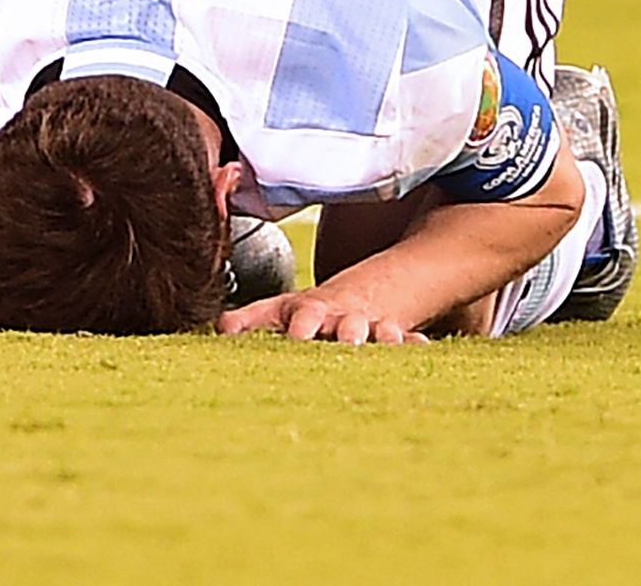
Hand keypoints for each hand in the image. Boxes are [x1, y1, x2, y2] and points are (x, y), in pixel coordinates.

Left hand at [216, 287, 427, 345]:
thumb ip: (251, 319)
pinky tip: (418, 346)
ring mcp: (367, 326)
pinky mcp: (390, 335)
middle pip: (344, 324)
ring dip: (380, 335)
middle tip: (349, 340)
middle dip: (347, 331)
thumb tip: (222, 328)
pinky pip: (404, 340)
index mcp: (310, 311)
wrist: (359, 294)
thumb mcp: (280, 309)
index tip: (299, 335)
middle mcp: (339, 318)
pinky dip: (411, 344)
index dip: (302, 325)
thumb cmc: (309, 311)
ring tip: (387, 339)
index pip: (304, 315)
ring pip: (376, 331)